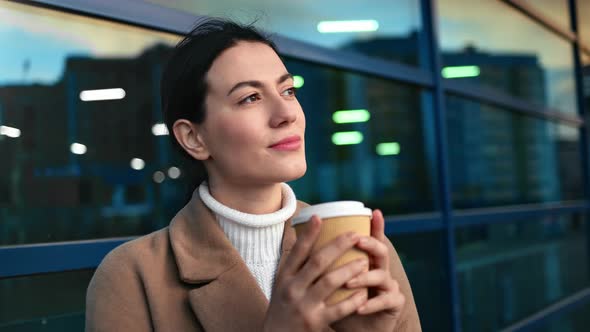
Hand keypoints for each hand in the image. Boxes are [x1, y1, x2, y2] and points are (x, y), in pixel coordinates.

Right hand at [263, 215, 367, 331]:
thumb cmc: (283, 308)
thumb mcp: (281, 285)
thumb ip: (295, 267)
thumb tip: (306, 237)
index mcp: (284, 277)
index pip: (297, 251)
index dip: (309, 234)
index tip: (320, 217)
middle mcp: (292, 289)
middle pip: (317, 262)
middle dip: (338, 246)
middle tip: (355, 235)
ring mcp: (303, 306)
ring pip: (330, 282)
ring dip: (350, 269)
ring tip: (364, 261)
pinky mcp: (315, 322)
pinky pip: (339, 308)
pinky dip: (353, 299)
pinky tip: (364, 293)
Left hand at [331, 209, 405, 331]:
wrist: (354, 331)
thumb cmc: (339, 304)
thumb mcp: (328, 282)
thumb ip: (320, 264)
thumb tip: (295, 242)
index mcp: (367, 260)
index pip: (371, 239)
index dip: (375, 226)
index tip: (374, 211)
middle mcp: (380, 269)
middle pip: (381, 251)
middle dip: (370, 243)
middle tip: (357, 240)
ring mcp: (389, 286)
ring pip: (382, 275)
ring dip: (363, 278)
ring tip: (348, 282)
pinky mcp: (394, 304)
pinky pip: (385, 301)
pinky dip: (371, 304)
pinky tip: (360, 307)